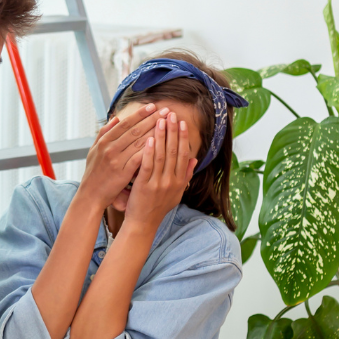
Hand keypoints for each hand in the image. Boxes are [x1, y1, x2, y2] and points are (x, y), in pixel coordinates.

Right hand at [77, 103, 162, 208]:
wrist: (90, 195)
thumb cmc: (93, 173)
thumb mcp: (94, 150)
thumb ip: (104, 133)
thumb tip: (115, 118)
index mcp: (104, 141)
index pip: (125, 123)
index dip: (140, 114)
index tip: (153, 107)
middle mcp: (109, 148)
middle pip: (135, 130)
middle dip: (152, 119)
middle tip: (166, 111)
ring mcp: (116, 160)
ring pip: (139, 142)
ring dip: (156, 132)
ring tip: (168, 124)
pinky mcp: (122, 173)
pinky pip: (139, 158)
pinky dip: (150, 150)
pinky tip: (162, 144)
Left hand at [123, 111, 194, 231]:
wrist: (143, 224)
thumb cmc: (157, 207)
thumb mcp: (176, 193)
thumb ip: (185, 175)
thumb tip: (195, 160)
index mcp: (180, 181)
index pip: (184, 155)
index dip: (183, 137)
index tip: (181, 123)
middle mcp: (172, 181)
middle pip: (175, 151)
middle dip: (173, 131)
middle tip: (171, 114)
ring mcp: (159, 183)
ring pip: (162, 155)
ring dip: (162, 136)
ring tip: (160, 120)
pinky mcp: (145, 185)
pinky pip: (148, 165)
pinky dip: (149, 151)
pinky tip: (149, 138)